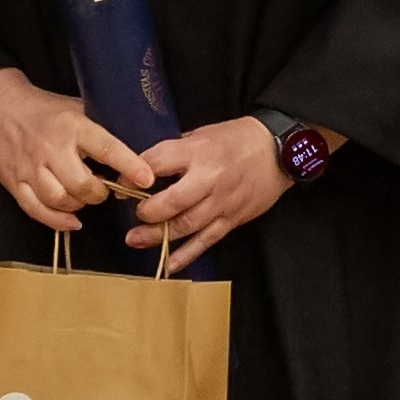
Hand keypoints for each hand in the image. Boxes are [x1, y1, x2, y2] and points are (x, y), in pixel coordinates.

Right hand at [0, 67, 153, 233]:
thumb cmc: (46, 111)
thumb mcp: (78, 109)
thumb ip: (102, 130)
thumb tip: (139, 147)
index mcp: (73, 126)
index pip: (106, 148)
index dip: (129, 166)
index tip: (146, 179)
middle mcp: (51, 148)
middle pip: (81, 184)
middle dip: (99, 193)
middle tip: (103, 188)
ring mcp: (30, 167)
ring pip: (59, 200)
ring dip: (78, 205)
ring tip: (83, 196)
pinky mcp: (14, 182)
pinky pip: (36, 210)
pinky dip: (57, 220)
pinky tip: (71, 220)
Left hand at [128, 115, 315, 273]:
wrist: (278, 151)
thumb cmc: (236, 139)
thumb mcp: (201, 134)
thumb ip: (175, 152)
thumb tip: (143, 169)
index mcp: (198, 152)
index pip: (158, 163)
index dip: (134, 176)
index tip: (120, 185)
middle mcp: (210, 178)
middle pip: (172, 201)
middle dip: (147, 211)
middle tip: (134, 214)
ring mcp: (221, 202)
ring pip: (186, 225)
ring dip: (158, 236)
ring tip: (135, 240)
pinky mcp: (232, 219)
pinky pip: (206, 240)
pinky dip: (186, 255)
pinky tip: (169, 265)